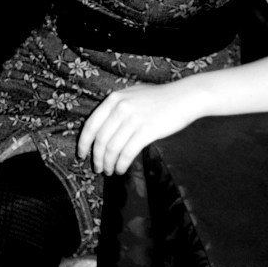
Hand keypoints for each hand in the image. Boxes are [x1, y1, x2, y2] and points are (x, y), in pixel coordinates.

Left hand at [77, 80, 197, 176]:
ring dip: (108, 164)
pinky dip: (121, 164)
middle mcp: (121, 108)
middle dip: (97, 158)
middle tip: (98, 168)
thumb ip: (116, 108)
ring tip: (109, 171)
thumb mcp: (132, 95)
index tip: (82, 155)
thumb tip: (101, 131)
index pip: (91, 125)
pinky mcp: (147, 130)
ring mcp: (134, 119)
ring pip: (112, 148)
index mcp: (114, 99)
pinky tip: (121, 169)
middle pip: (101, 140)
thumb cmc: (159, 98)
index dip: (84, 143)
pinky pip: (127, 153)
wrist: (185, 97)